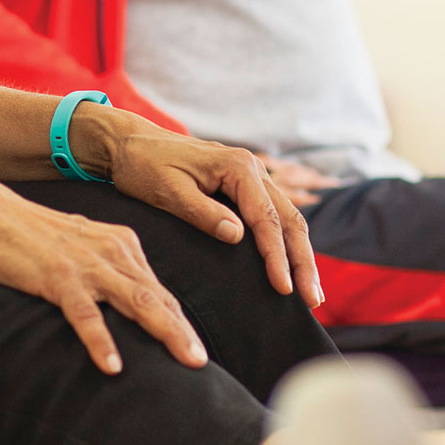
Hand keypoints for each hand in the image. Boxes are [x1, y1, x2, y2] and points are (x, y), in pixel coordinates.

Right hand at [0, 176, 207, 375]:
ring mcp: (88, 265)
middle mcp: (113, 253)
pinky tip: (113, 366)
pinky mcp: (59, 278)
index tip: (195, 349)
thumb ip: (109, 270)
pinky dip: (102, 341)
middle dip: (183, 331)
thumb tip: (131, 301)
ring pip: (137, 303)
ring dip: (165, 333)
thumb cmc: (35, 236)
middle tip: (202, 362)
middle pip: (157, 297)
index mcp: (122, 244)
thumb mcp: (84, 246)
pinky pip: (86, 315)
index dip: (179, 319)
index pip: (158, 289)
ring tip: (186, 362)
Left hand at [88, 120, 323, 311]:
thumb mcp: (168, 192)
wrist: (132, 145)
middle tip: (312, 300)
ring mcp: (251, 176)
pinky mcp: (244, 187)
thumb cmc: (144, 167)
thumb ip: (203, 213)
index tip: (283, 288)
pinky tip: (291, 267)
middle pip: (288, 219)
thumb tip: (237, 236)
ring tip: (311, 294)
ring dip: (301, 256)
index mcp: (237, 167)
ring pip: (287, 218)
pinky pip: (274, 216)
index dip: (276, 257)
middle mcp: (252, 169)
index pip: (265, 219)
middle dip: (302, 262)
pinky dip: (286, 243)